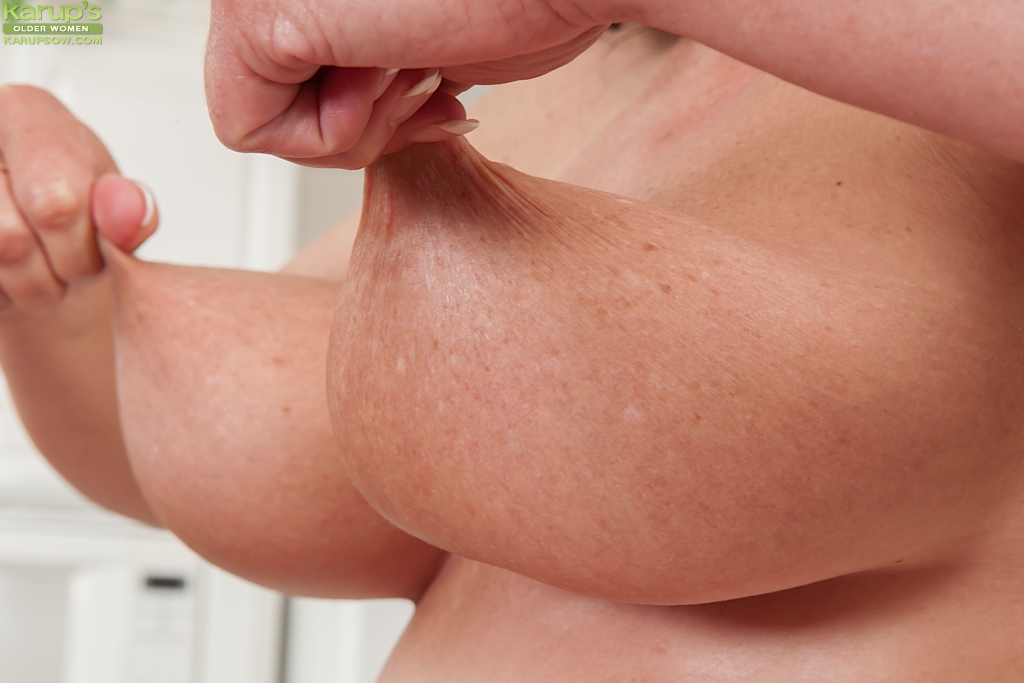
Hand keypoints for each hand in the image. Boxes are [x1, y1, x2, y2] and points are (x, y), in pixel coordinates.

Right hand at [0, 85, 157, 317]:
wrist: (37, 224)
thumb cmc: (72, 201)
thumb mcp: (114, 201)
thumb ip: (129, 209)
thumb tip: (129, 212)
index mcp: (26, 113)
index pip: (57, 205)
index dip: (82, 249)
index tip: (92, 245)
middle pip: (11, 241)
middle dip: (54, 273)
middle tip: (67, 263)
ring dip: (25, 289)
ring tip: (41, 268)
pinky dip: (0, 296)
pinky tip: (9, 273)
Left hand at [204, 0, 612, 166]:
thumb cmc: (522, 2)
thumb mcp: (414, 45)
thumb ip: (353, 63)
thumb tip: (333, 105)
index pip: (278, 72)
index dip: (355, 104)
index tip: (424, 78)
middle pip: (265, 94)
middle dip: (353, 120)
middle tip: (418, 79)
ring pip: (251, 115)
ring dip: (352, 128)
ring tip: (409, 68)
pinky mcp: (260, 18)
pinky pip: (248, 130)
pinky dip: (332, 138)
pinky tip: (387, 75)